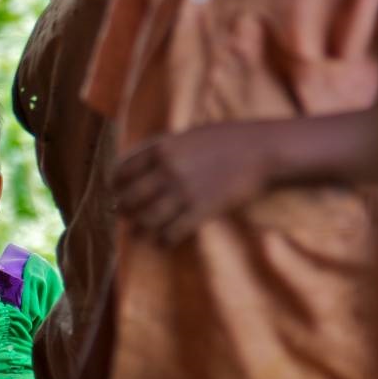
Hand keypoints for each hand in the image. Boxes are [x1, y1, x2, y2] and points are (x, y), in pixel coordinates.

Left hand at [113, 123, 269, 246]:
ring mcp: (184, 191)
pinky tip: (162, 242)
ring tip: (137, 233)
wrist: (261, 150)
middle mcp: (168, 169)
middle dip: (124, 209)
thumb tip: (140, 166)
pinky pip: (172, 232)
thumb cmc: (225, 139)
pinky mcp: (202, 210)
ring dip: (139, 229)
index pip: (122, 170)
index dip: (115, 184)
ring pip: (147, 219)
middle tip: (123, 215)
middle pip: (130, 197)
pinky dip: (163, 241)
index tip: (116, 191)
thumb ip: (163, 149)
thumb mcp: (187, 136)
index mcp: (161, 147)